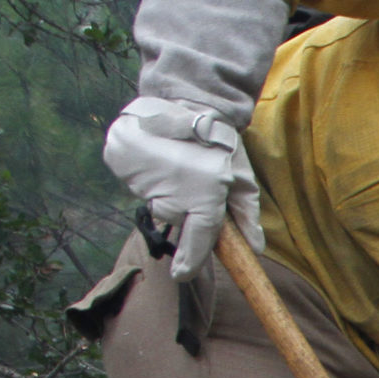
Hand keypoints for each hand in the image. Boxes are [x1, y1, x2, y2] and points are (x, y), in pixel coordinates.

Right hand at [104, 97, 262, 281]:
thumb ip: (247, 214)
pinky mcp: (123, 164)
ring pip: (154, 200)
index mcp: (204, 199)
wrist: (184, 101)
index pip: (197, 241)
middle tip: (189, 180)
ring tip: (175, 163)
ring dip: (163, 189)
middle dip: (181, 207)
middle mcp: (173, 195)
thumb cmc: (219, 142)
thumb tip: (255, 249)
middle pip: (174, 219)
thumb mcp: (241, 177)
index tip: (182, 276)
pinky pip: (136, 183)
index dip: (189, 261)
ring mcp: (144, 180)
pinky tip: (157, 156)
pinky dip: (145, 175)